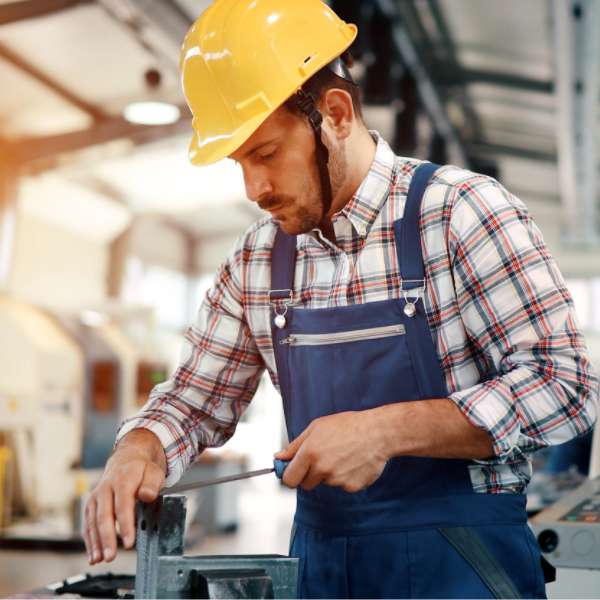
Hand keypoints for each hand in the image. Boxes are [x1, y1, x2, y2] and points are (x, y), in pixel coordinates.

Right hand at [83, 429, 165, 563]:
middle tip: (111, 556)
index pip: (123, 505)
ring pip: (92, 521)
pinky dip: (89, 540)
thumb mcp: (153, 473)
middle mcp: (105, 488)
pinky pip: (88, 523)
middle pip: (104, 515)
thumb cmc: (142, 469)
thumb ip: (151, 485)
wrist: (127, 459)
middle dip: (107, 538)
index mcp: (123, 479)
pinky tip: (93, 555)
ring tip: (100, 559)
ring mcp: (96, 496)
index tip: (129, 542)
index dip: (125, 525)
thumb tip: (147, 496)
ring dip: (95, 542)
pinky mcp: (91, 504)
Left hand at [274, 410, 387, 492]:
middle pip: (306, 484)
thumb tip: (279, 458)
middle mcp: (322, 469)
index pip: (289, 479)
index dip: (290, 476)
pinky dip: (345, 477)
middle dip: (310, 475)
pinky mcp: (352, 487)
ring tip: (342, 455)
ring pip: (325, 483)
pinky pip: (342, 486)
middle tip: (323, 458)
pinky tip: (353, 462)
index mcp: (310, 453)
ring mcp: (337, 480)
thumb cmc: (348, 425)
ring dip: (329, 474)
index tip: (294, 472)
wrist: (378, 432)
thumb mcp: (317, 427)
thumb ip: (295, 445)